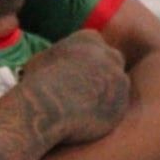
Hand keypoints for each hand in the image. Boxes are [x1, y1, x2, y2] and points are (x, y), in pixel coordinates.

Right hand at [19, 29, 128, 144]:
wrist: (47, 108)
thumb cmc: (38, 83)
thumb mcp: (42, 60)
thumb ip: (58, 57)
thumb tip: (54, 63)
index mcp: (89, 39)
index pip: (95, 44)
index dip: (86, 59)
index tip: (76, 71)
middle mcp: (110, 56)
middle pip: (112, 61)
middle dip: (102, 73)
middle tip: (85, 88)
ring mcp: (119, 80)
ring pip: (117, 86)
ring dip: (105, 93)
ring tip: (82, 107)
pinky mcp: (121, 104)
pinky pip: (116, 108)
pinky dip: (105, 113)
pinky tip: (86, 119)